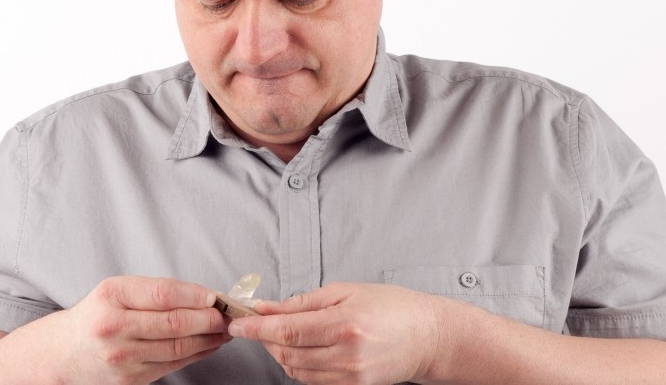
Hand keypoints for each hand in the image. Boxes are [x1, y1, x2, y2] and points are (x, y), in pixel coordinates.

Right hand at [46, 276, 230, 384]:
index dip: (196, 295)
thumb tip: (205, 296)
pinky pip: (173, 365)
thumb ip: (156, 291)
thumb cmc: (98, 315)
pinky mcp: (130, 380)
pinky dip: (197, 354)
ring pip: (178, 347)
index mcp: (111, 296)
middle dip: (209, 319)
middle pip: (174, 323)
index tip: (216, 296)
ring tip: (225, 329)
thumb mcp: (117, 291)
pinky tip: (209, 345)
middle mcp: (114, 327)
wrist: (65, 353)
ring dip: (209, 338)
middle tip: (228, 314)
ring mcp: (121, 357)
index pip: (163, 294)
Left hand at [227, 282, 444, 384]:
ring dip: (279, 351)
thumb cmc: (392, 307)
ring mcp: (349, 375)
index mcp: (345, 324)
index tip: (238, 323)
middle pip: (286, 352)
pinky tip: (301, 348)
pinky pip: (310, 380)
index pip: (287, 330)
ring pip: (295, 369)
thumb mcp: (347, 291)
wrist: (427, 337)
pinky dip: (297, 364)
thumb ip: (305, 301)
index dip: (257, 328)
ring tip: (281, 333)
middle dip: (265, 339)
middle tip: (257, 323)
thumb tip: (269, 307)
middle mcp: (346, 354)